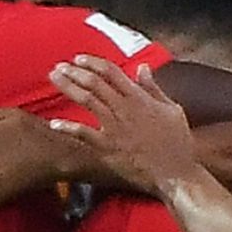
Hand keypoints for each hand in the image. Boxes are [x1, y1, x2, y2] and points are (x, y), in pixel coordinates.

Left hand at [49, 57, 196, 194]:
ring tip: (54, 78)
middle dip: (75, 71)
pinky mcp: (108, 147)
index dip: (93, 63)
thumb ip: (153, 87)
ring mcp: (115, 128)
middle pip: (95, 83)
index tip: (79, 58)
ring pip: (88, 100)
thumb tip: (143, 67)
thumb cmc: (177, 142)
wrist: (175, 173)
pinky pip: (85, 134)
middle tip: (59, 66)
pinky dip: (69, 128)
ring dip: (69, 87)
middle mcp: (125, 109)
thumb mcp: (171, 109)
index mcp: (140, 98)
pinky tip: (54, 123)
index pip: (112, 72)